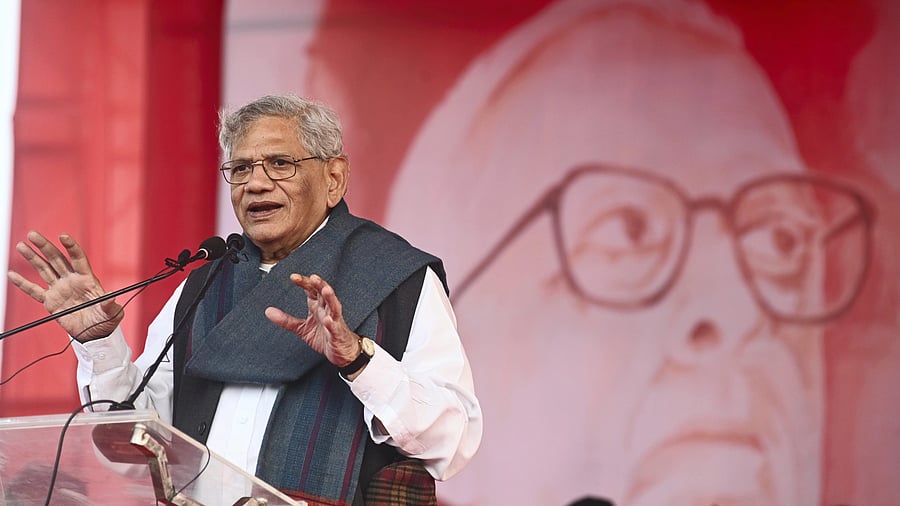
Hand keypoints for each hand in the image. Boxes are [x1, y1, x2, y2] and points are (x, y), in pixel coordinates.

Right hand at [7, 231, 123, 341]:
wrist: (94, 333)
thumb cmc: (106, 320)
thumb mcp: (112, 313)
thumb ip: (110, 305)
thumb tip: (111, 297)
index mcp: (87, 279)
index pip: (78, 258)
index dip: (71, 247)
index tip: (63, 236)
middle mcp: (71, 280)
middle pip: (56, 259)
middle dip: (45, 247)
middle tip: (32, 234)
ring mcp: (60, 289)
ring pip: (44, 270)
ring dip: (32, 258)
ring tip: (22, 245)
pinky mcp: (51, 301)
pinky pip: (34, 291)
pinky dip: (23, 283)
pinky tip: (12, 274)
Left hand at [265, 273, 360, 366]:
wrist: (342, 352)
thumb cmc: (325, 336)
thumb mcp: (302, 328)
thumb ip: (286, 320)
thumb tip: (268, 311)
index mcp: (318, 307)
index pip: (312, 290)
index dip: (304, 283)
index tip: (294, 277)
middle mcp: (327, 310)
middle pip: (324, 293)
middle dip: (319, 285)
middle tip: (312, 278)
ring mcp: (334, 321)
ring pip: (334, 306)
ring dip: (330, 298)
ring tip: (326, 290)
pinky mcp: (338, 334)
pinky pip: (335, 327)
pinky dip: (332, 323)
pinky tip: (328, 320)